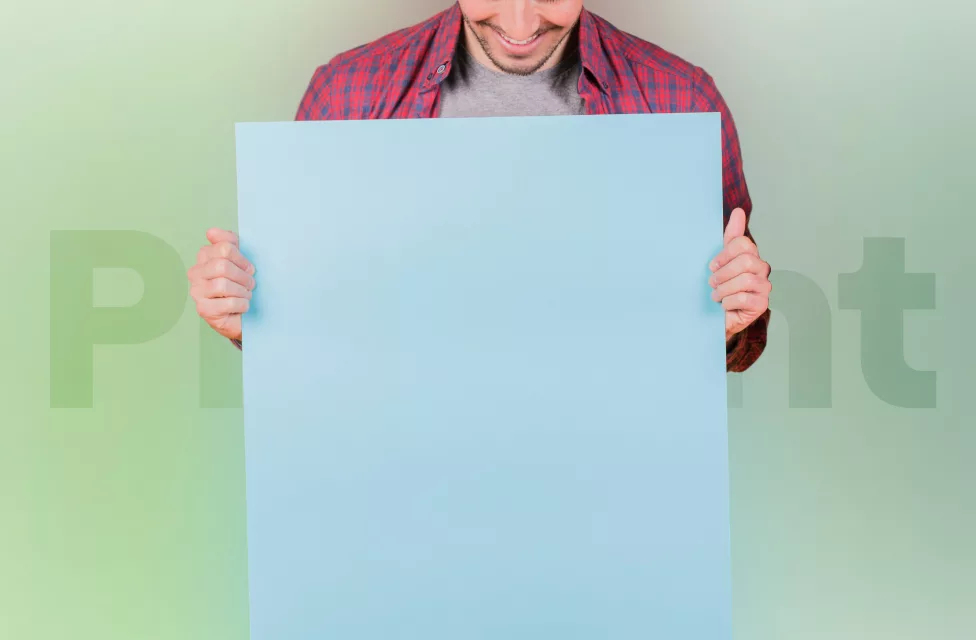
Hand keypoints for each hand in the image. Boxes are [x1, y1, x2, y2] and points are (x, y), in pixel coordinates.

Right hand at [188, 228, 255, 340]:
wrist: (240, 314)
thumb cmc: (239, 285)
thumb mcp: (239, 260)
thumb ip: (229, 242)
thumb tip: (211, 232)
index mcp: (204, 257)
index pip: (224, 248)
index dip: (242, 259)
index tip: (249, 269)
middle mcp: (195, 272)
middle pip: (222, 266)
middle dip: (243, 276)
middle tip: (250, 284)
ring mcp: (197, 291)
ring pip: (223, 285)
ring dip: (242, 291)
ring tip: (246, 295)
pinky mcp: (203, 309)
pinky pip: (227, 303)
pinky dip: (241, 304)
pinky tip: (242, 306)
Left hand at [709, 208, 770, 342]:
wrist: (717, 316)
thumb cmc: (720, 287)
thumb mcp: (720, 261)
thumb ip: (730, 237)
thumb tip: (739, 211)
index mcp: (751, 255)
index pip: (743, 244)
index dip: (725, 254)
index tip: (712, 265)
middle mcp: (761, 269)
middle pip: (745, 261)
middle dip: (723, 273)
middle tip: (712, 282)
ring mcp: (764, 287)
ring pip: (745, 280)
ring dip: (724, 289)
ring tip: (716, 295)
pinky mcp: (762, 304)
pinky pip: (744, 298)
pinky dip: (729, 302)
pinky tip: (724, 305)